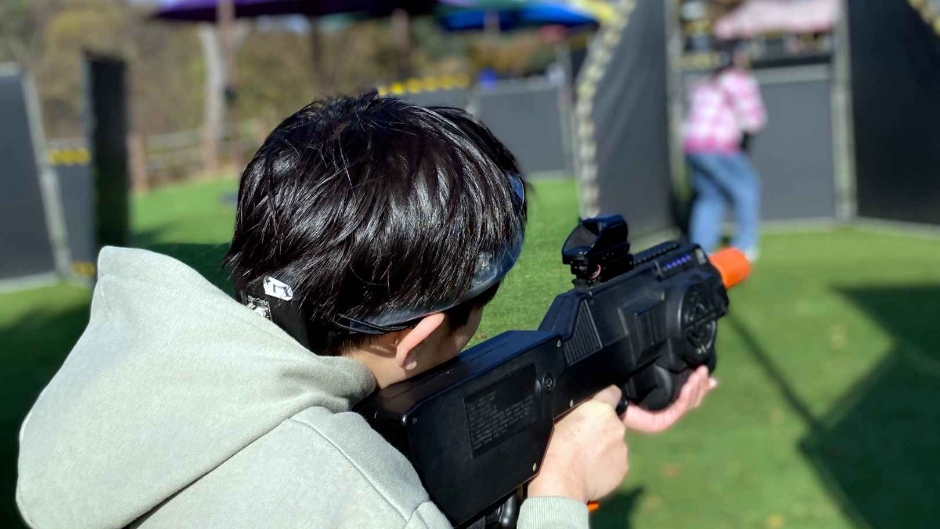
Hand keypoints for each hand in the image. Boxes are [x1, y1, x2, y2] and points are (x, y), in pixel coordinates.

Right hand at [528, 386, 627, 502]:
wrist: (558, 482)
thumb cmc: (552, 448)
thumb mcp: (558, 417)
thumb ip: (578, 410)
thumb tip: (584, 408)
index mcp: (601, 409)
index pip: (612, 392)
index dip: (604, 398)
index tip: (597, 406)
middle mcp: (617, 426)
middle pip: (612, 421)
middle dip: (601, 427)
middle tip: (582, 438)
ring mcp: (622, 449)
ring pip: (614, 443)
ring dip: (604, 447)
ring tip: (583, 457)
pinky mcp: (623, 469)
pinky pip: (615, 461)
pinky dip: (606, 464)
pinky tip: (589, 470)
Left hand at [622, 366, 716, 432]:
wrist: (606, 389)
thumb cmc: (622, 378)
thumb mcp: (648, 370)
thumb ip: (663, 367)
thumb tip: (678, 357)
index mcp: (663, 398)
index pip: (688, 394)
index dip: (700, 384)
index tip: (706, 370)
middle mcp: (664, 410)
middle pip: (691, 400)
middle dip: (700, 384)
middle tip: (704, 369)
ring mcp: (661, 418)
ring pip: (687, 405)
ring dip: (696, 389)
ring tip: (699, 375)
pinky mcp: (657, 424)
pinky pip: (676, 411)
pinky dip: (685, 398)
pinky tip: (689, 385)